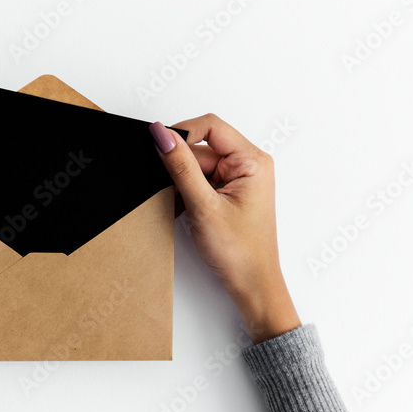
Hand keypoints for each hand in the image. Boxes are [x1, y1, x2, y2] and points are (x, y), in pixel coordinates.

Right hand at [149, 115, 299, 342]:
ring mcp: (238, 179)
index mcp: (252, 161)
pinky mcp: (229, 192)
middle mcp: (248, 165)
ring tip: (186, 209)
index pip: (210, 126)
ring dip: (183, 185)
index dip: (182, 133)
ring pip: (196, 166)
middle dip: (181, 169)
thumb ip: (181, 167)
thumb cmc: (241, 253)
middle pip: (201, 148)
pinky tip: (186, 212)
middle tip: (178, 195)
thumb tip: (161, 134)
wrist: (252, 285)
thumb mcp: (204, 206)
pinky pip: (200, 181)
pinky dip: (187, 194)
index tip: (160, 148)